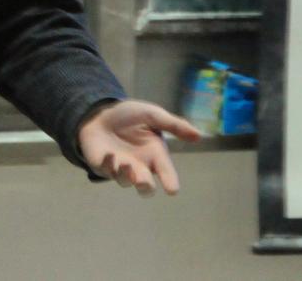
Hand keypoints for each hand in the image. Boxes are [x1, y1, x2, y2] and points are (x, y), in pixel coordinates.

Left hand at [76, 99, 201, 195]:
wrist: (101, 111)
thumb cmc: (129, 115)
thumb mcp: (153, 115)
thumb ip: (174, 125)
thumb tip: (199, 135)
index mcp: (155, 155)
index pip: (166, 172)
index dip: (170, 181)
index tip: (172, 190)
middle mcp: (140, 166)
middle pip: (146, 187)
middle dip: (145, 186)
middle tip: (143, 181)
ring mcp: (121, 168)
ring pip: (126, 182)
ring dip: (126, 175)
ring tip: (125, 163)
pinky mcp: (103, 166)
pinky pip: (106, 171)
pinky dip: (108, 165)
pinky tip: (109, 155)